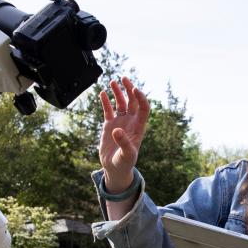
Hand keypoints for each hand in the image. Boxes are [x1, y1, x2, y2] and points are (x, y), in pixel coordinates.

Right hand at [98, 77, 150, 191]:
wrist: (115, 169)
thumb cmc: (124, 163)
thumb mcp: (126, 155)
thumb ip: (123, 143)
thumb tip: (117, 130)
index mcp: (138, 128)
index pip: (144, 108)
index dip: (141, 98)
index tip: (134, 89)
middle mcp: (130, 122)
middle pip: (132, 102)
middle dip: (129, 89)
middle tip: (124, 78)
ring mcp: (120, 122)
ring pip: (120, 103)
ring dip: (118, 92)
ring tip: (113, 82)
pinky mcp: (110, 125)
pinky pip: (109, 110)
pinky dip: (106, 101)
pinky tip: (102, 93)